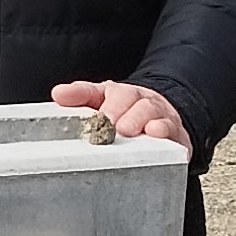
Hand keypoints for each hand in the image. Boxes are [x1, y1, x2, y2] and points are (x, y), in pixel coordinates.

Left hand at [52, 79, 187, 145]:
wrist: (162, 114)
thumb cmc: (126, 109)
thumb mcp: (100, 98)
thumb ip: (80, 95)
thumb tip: (58, 93)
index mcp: (123, 94)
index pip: (113, 94)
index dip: (107, 105)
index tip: (101, 116)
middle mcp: (145, 103)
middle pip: (138, 104)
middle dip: (127, 115)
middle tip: (115, 128)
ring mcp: (163, 119)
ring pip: (158, 118)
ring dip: (148, 124)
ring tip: (137, 132)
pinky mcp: (178, 138)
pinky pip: (176, 137)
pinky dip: (169, 139)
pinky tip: (161, 141)